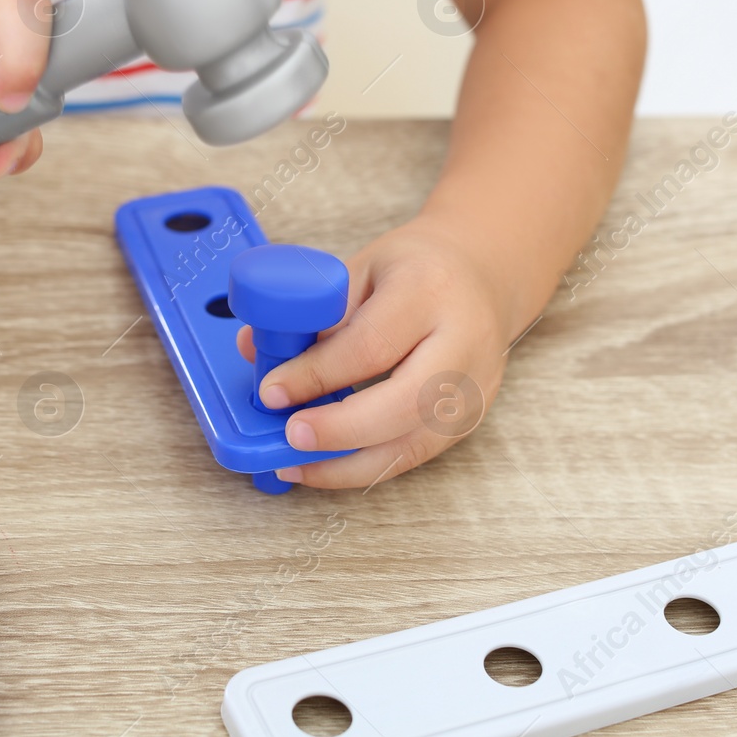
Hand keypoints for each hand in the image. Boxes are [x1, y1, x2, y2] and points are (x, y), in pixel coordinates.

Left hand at [236, 217, 519, 489]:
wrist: (481, 276)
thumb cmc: (414, 270)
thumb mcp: (361, 270)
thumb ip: (313, 313)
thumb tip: (254, 350)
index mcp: (429, 292)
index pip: (371, 345)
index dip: (316, 374)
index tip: (271, 390)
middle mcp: (463, 343)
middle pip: (404, 403)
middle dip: (339, 430)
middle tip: (289, 436)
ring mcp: (475, 387)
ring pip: (414, 444)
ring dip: (347, 464)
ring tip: (294, 465)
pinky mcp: (471, 419)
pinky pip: (415, 455)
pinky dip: (366, 466)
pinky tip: (325, 465)